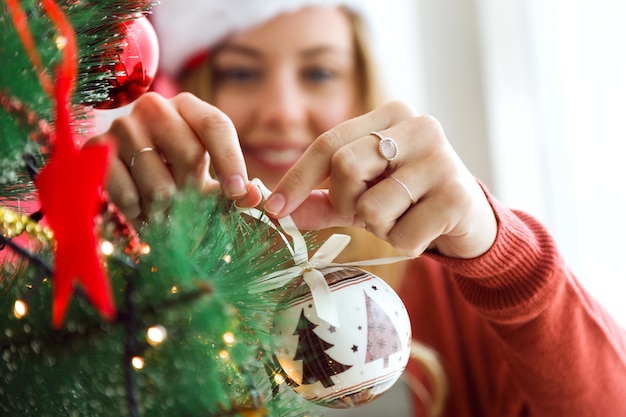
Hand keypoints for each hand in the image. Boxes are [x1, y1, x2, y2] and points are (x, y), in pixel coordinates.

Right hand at [86, 92, 261, 222]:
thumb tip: (256, 196)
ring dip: (166, 211)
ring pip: (159, 185)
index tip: (239, 192)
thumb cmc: (178, 177)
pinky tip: (140, 211)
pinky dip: (138, 214)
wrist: (126, 180)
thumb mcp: (209, 181)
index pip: (215, 125)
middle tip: (188, 206)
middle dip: (193, 191)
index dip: (230, 160)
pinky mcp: (95, 150)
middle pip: (189, 155)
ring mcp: (122, 126)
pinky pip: (127, 196)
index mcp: (189, 107)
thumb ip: (235, 190)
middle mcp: (155, 107)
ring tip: (163, 210)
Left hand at [263, 101, 496, 258]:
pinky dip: (404, 242)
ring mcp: (441, 157)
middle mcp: (418, 125)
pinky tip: (425, 229)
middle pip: (345, 166)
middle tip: (364, 212)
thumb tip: (278, 211)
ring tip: (403, 218)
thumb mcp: (360, 196)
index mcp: (390, 115)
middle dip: (345, 202)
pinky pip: (401, 233)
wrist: (467, 218)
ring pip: (371, 206)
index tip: (274, 209)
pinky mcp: (458, 193)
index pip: (328, 142)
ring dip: (378, 226)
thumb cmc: (407, 200)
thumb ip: (321, 200)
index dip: (296, 178)